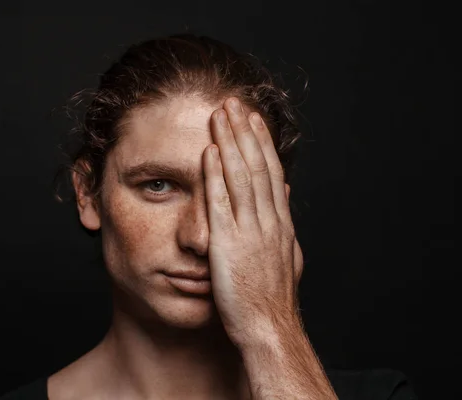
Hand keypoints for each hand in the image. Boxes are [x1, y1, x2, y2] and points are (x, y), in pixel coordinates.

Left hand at [204, 97, 303, 349]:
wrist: (268, 329)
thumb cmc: (271, 300)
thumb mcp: (284, 258)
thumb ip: (281, 228)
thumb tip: (282, 198)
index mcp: (279, 223)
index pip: (270, 173)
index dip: (261, 143)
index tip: (252, 119)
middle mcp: (267, 221)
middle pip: (256, 166)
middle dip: (244, 132)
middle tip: (233, 102)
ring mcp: (249, 230)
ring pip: (241, 177)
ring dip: (230, 142)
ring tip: (221, 114)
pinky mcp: (228, 244)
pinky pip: (221, 203)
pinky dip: (216, 176)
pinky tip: (209, 152)